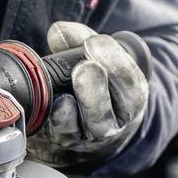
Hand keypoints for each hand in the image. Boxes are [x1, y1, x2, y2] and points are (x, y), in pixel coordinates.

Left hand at [26, 22, 148, 167]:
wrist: (84, 129)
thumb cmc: (94, 86)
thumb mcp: (96, 60)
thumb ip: (79, 40)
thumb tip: (59, 31)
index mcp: (128, 101)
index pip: (131, 86)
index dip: (116, 63)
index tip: (96, 42)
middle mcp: (110, 126)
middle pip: (105, 115)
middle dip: (94, 90)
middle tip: (84, 68)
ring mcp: (82, 140)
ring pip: (79, 131)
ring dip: (68, 114)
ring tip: (64, 96)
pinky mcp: (57, 146)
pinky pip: (52, 139)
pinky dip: (49, 125)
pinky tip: (46, 110)